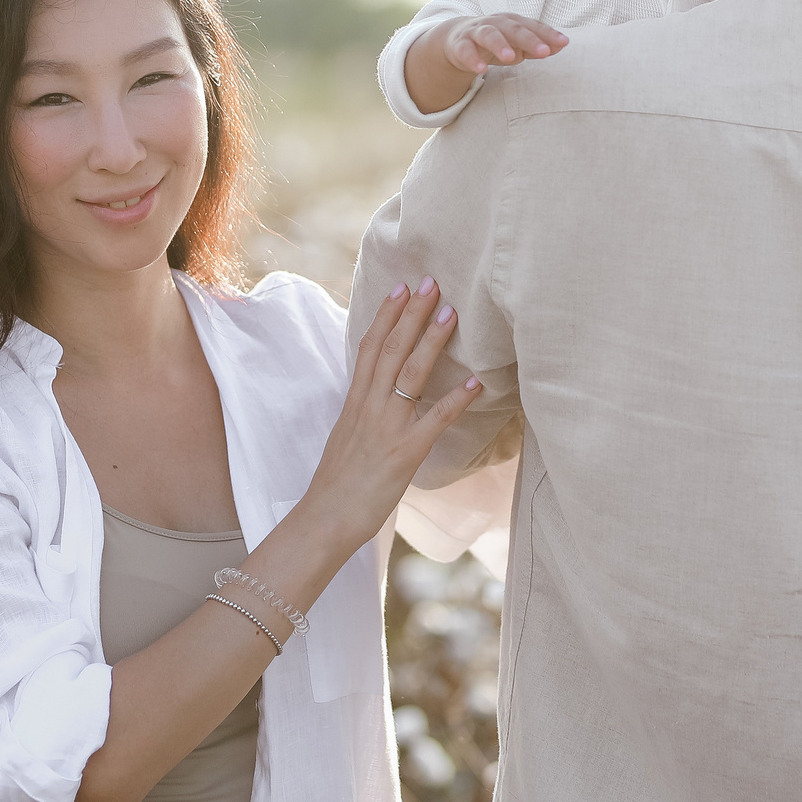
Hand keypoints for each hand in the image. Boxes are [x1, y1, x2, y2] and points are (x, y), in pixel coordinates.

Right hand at [295, 278, 482, 552]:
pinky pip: (434, 421)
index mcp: (355, 403)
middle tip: (431, 282)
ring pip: (409, 374)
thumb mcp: (347, 437)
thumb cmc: (337, 486)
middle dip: (411, 314)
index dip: (385, 316)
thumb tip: (380, 399)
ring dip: (431, 340)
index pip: (369, 348)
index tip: (400, 289)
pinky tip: (477, 382)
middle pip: (390, 350)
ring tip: (451, 313)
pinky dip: (456, 399)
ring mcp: (386, 428)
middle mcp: (369, 408)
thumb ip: (364, 414)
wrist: (324, 520)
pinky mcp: (404, 454)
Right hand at [439, 12, 565, 75]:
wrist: (457, 39)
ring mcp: (476, 32)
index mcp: (512, 22)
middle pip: (513, 28)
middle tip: (544, 51)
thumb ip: (537, 45)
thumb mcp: (517, 44)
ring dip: (499, 45)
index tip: (564, 42)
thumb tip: (563, 44)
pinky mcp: (459, 44)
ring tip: (510, 58)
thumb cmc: (495, 41)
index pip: (532, 26)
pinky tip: (481, 69)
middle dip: (529, 39)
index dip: (548, 34)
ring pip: (488, 35)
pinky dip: (472, 59)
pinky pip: (465, 51)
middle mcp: (495, 23)